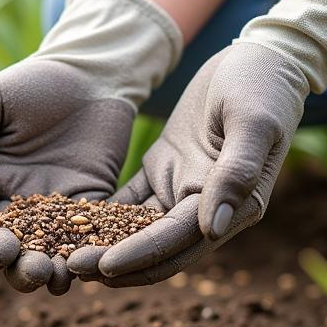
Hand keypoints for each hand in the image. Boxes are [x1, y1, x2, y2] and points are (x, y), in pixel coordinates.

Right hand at [0, 58, 133, 293]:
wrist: (92, 75)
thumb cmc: (34, 83)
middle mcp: (16, 204)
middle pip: (1, 244)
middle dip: (0, 256)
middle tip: (5, 257)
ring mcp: (54, 211)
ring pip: (40, 254)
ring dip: (36, 270)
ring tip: (41, 274)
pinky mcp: (91, 209)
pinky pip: (82, 243)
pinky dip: (78, 261)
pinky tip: (76, 271)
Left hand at [69, 0, 326, 285]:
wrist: (263, 58)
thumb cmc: (265, 88)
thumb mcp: (254, 124)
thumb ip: (236, 173)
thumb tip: (213, 229)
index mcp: (235, 207)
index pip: (179, 241)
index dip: (141, 256)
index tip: (105, 267)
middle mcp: (206, 208)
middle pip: (155, 249)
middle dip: (115, 263)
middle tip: (68, 268)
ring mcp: (183, 192)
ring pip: (138, 232)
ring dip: (104, 246)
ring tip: (61, 254)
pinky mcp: (164, 172)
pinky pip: (130, 203)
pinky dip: (102, 215)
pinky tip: (67, 220)